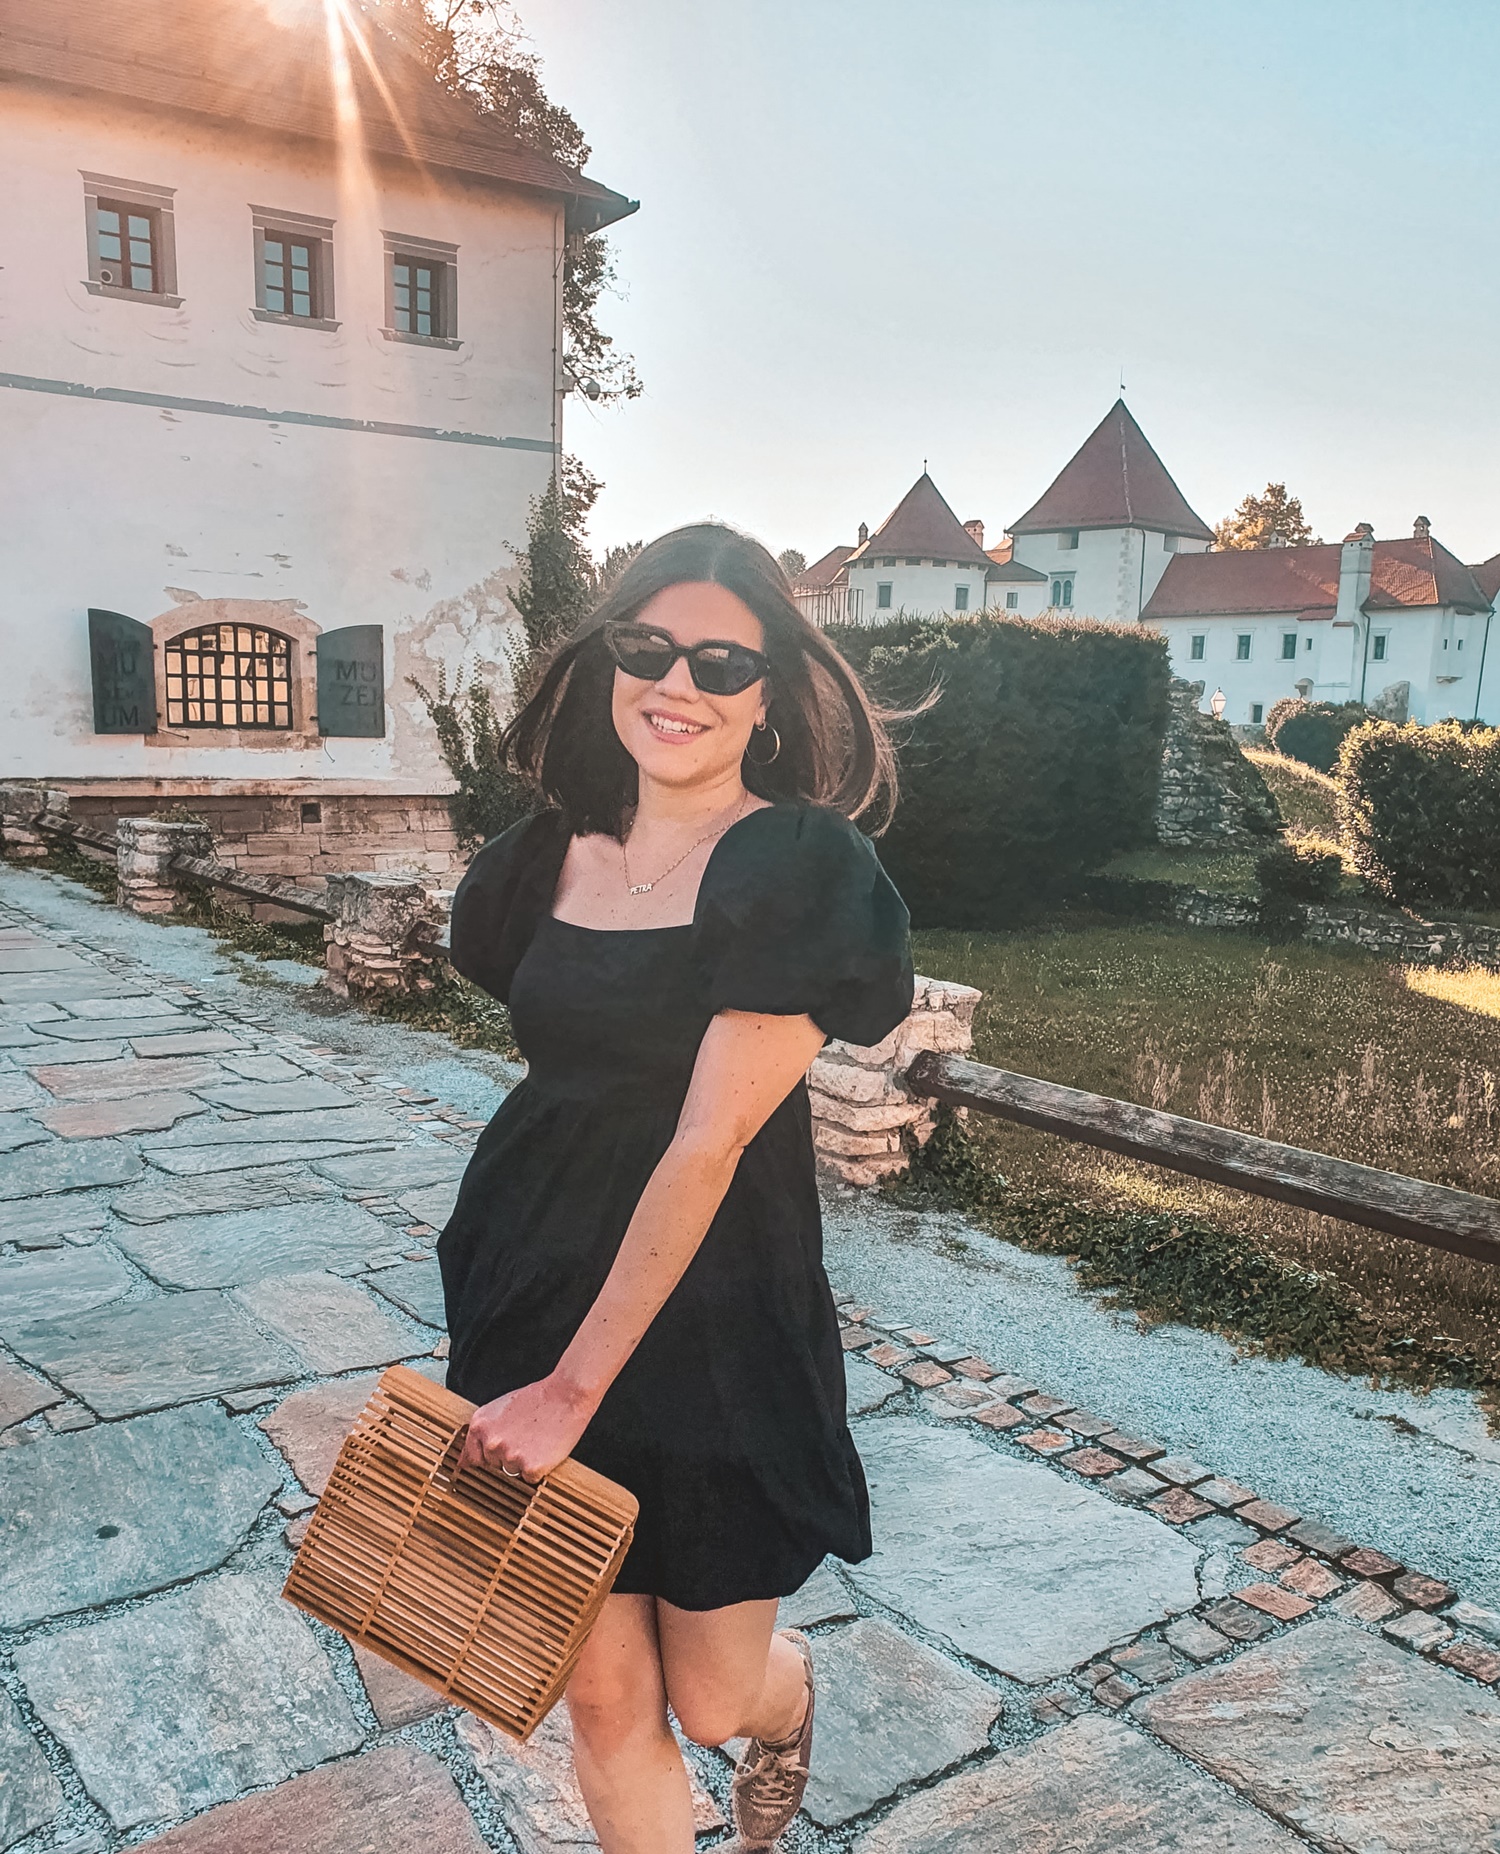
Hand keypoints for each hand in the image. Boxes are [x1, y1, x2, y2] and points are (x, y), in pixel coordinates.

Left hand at [457, 1374, 595, 1483]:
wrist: (567, 1395)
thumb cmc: (537, 1399)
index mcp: (480, 1426)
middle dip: (507, 1455)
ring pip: (512, 1471)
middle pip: (493, 1464)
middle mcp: (491, 1442)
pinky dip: (539, 1468)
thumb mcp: (500, 1409)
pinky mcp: (530, 1468)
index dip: (488, 1454)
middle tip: (525, 1436)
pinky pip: (531, 1477)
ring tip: (536, 1439)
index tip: (497, 1452)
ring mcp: (510, 1456)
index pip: (471, 1456)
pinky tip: (545, 1448)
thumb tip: (463, 1462)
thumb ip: (482, 1432)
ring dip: (523, 1461)